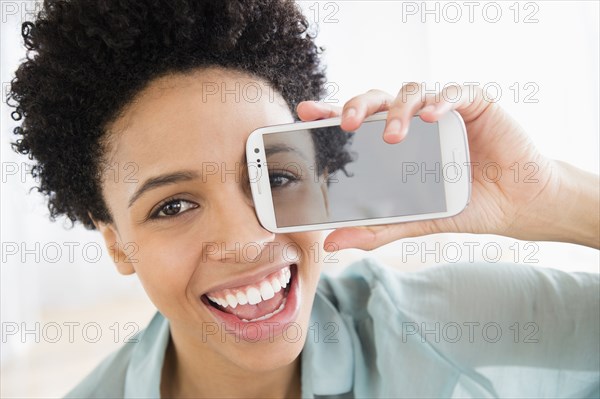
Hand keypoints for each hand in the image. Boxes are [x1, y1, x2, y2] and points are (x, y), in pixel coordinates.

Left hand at [297, 83, 597, 250]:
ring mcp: (442, 109)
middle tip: (346, 124)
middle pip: (378, 99)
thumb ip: (374, 227)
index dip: (330, 112)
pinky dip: (440, 100)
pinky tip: (431, 115)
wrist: (515, 205)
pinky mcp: (475, 103)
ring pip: (411, 91)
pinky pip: (454, 91)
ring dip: (398, 109)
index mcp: (393, 141)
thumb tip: (331, 243)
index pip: (357, 121)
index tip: (304, 112)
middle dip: (358, 105)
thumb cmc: (463, 205)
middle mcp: (414, 120)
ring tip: (393, 135)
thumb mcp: (413, 220)